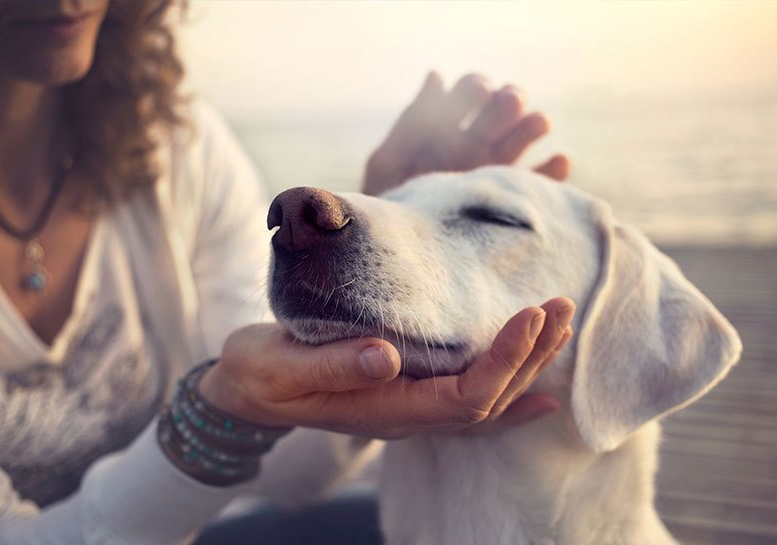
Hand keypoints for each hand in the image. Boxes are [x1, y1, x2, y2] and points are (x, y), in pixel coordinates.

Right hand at [199, 298, 574, 438]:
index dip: (504, 360)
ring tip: (559, 324)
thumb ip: (332, 366)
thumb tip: (386, 355)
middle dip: (530, 355)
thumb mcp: (281, 367)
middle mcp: (407, 415)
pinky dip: (509, 392)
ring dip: (527, 364)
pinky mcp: (406, 391)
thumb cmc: (260, 375)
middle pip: (489, 399)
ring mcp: (410, 408)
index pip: (464, 396)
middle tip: (560, 306)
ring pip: (486, 398)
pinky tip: (540, 390)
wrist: (246, 391)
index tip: (531, 315)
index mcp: (384, 410)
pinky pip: (469, 400)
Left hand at [363, 72, 569, 195]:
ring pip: (523, 139)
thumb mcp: (389, 163)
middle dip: (508, 100)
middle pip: (501, 110)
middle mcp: (474, 145)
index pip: (469, 93)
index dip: (476, 88)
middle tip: (509, 103)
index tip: (479, 92)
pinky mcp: (510, 201)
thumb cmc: (386, 208)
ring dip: (533, 125)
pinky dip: (553, 171)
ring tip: (539, 123)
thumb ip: (413, 123)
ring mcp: (494, 172)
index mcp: (445, 129)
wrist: (399, 257)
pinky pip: (539, 183)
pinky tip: (559, 161)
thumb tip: (436, 75)